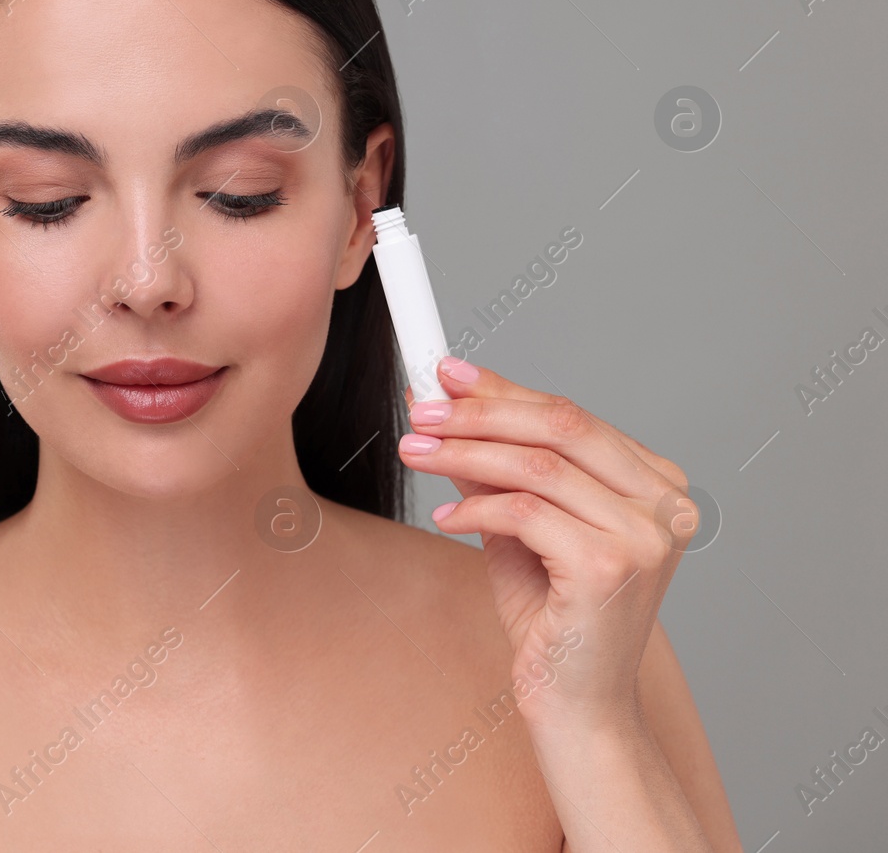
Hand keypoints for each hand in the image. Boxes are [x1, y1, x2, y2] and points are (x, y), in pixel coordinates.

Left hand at [401, 357, 695, 734]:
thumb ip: (498, 469)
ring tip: (413, 452)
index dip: (504, 389)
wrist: (577, 706)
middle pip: (560, 427)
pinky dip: (474, 510)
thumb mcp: (520, 527)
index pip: (571, 416)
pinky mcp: (611, 567)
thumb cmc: (555, 618)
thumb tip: (448, 407)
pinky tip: (444, 518)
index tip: (447, 373)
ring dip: (463, 452)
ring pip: (537, 466)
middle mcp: (665, 504)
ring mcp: (646, 536)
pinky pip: (525, 513)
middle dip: (479, 412)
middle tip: (419, 410)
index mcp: (656, 484)